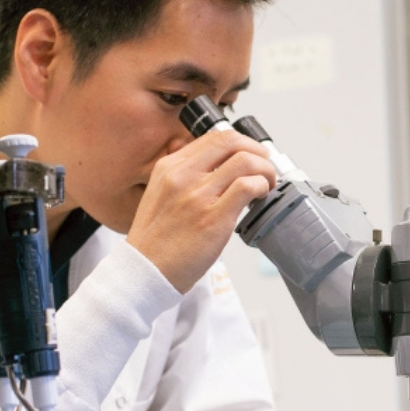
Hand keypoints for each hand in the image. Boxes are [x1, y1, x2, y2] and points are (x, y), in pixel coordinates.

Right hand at [126, 130, 275, 292]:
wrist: (144, 272)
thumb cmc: (155, 242)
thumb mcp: (160, 195)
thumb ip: (184, 179)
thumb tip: (219, 169)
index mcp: (169, 167)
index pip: (214, 137)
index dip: (241, 143)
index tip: (250, 155)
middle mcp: (182, 176)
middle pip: (232, 141)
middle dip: (257, 150)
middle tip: (265, 166)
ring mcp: (198, 196)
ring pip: (245, 161)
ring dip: (265, 170)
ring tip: (265, 185)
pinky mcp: (213, 218)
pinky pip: (248, 186)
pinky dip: (261, 186)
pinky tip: (259, 197)